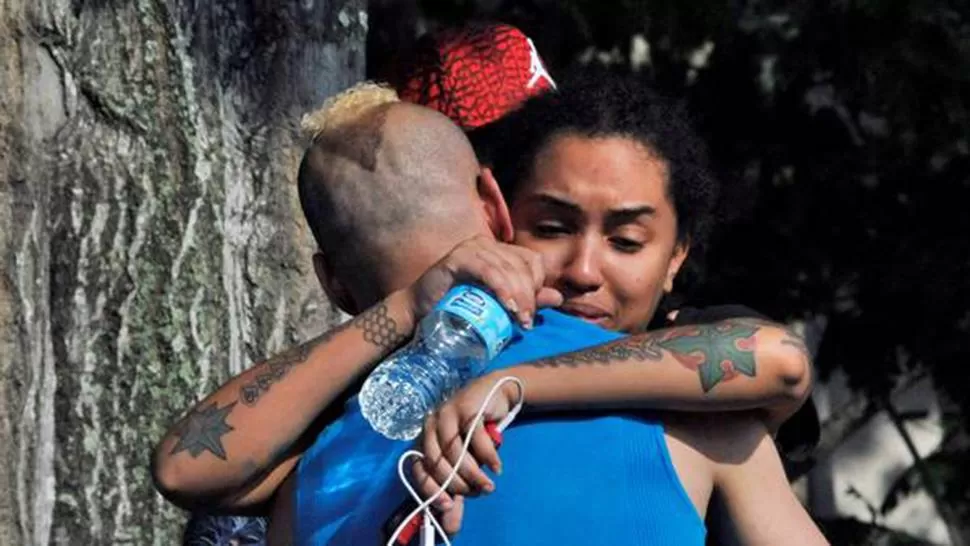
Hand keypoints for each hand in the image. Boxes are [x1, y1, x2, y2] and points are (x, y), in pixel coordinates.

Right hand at [404, 235, 562, 327]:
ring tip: (519, 320)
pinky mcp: (458, 257)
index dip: (537, 285)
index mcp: (499, 251)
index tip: (530, 313)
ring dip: (518, 296)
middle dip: (529, 295)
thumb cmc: (455, 308)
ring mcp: (472, 248)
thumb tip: (558, 299)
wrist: (419, 312)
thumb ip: (526, 299)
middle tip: (526, 322)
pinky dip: (501, 288)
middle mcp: (487, 244)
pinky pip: (488, 270)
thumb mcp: (496, 305)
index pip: (532, 261)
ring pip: (507, 268)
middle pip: (522, 265)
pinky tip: (507, 306)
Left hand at [412, 373, 516, 508]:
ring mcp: (448, 414)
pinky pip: (477, 440)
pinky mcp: (468, 408)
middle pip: (438, 463)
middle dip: (457, 484)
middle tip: (475, 493)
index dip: (431, 489)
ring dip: (474, 474)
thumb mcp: (465, 460)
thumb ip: (456, 489)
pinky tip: (497, 467)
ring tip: (488, 485)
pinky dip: (489, 458)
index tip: (447, 505)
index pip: (419, 468)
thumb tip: (450, 524)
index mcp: (425, 437)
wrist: (496, 393)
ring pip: (457, 453)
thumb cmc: (477, 430)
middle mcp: (432, 424)